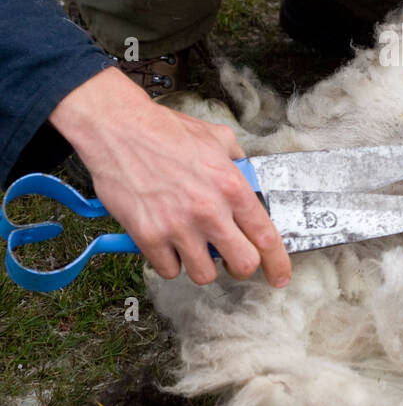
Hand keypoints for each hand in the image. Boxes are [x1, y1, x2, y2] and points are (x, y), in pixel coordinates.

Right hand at [50, 68, 292, 287]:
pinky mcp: (148, 236)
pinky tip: (166, 242)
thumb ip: (238, 162)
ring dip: (201, 265)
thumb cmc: (166, 130)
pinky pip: (168, 270)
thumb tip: (248, 179)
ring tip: (192, 245)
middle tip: (230, 258)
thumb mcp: (216, 137)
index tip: (280, 277)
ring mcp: (178, 226)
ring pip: (204, 274)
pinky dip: (169, 262)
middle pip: (242, 265)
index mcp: (232, 186)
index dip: (278, 264)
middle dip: (240, 267)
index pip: (266, 237)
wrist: (119, 128)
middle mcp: (209, 210)